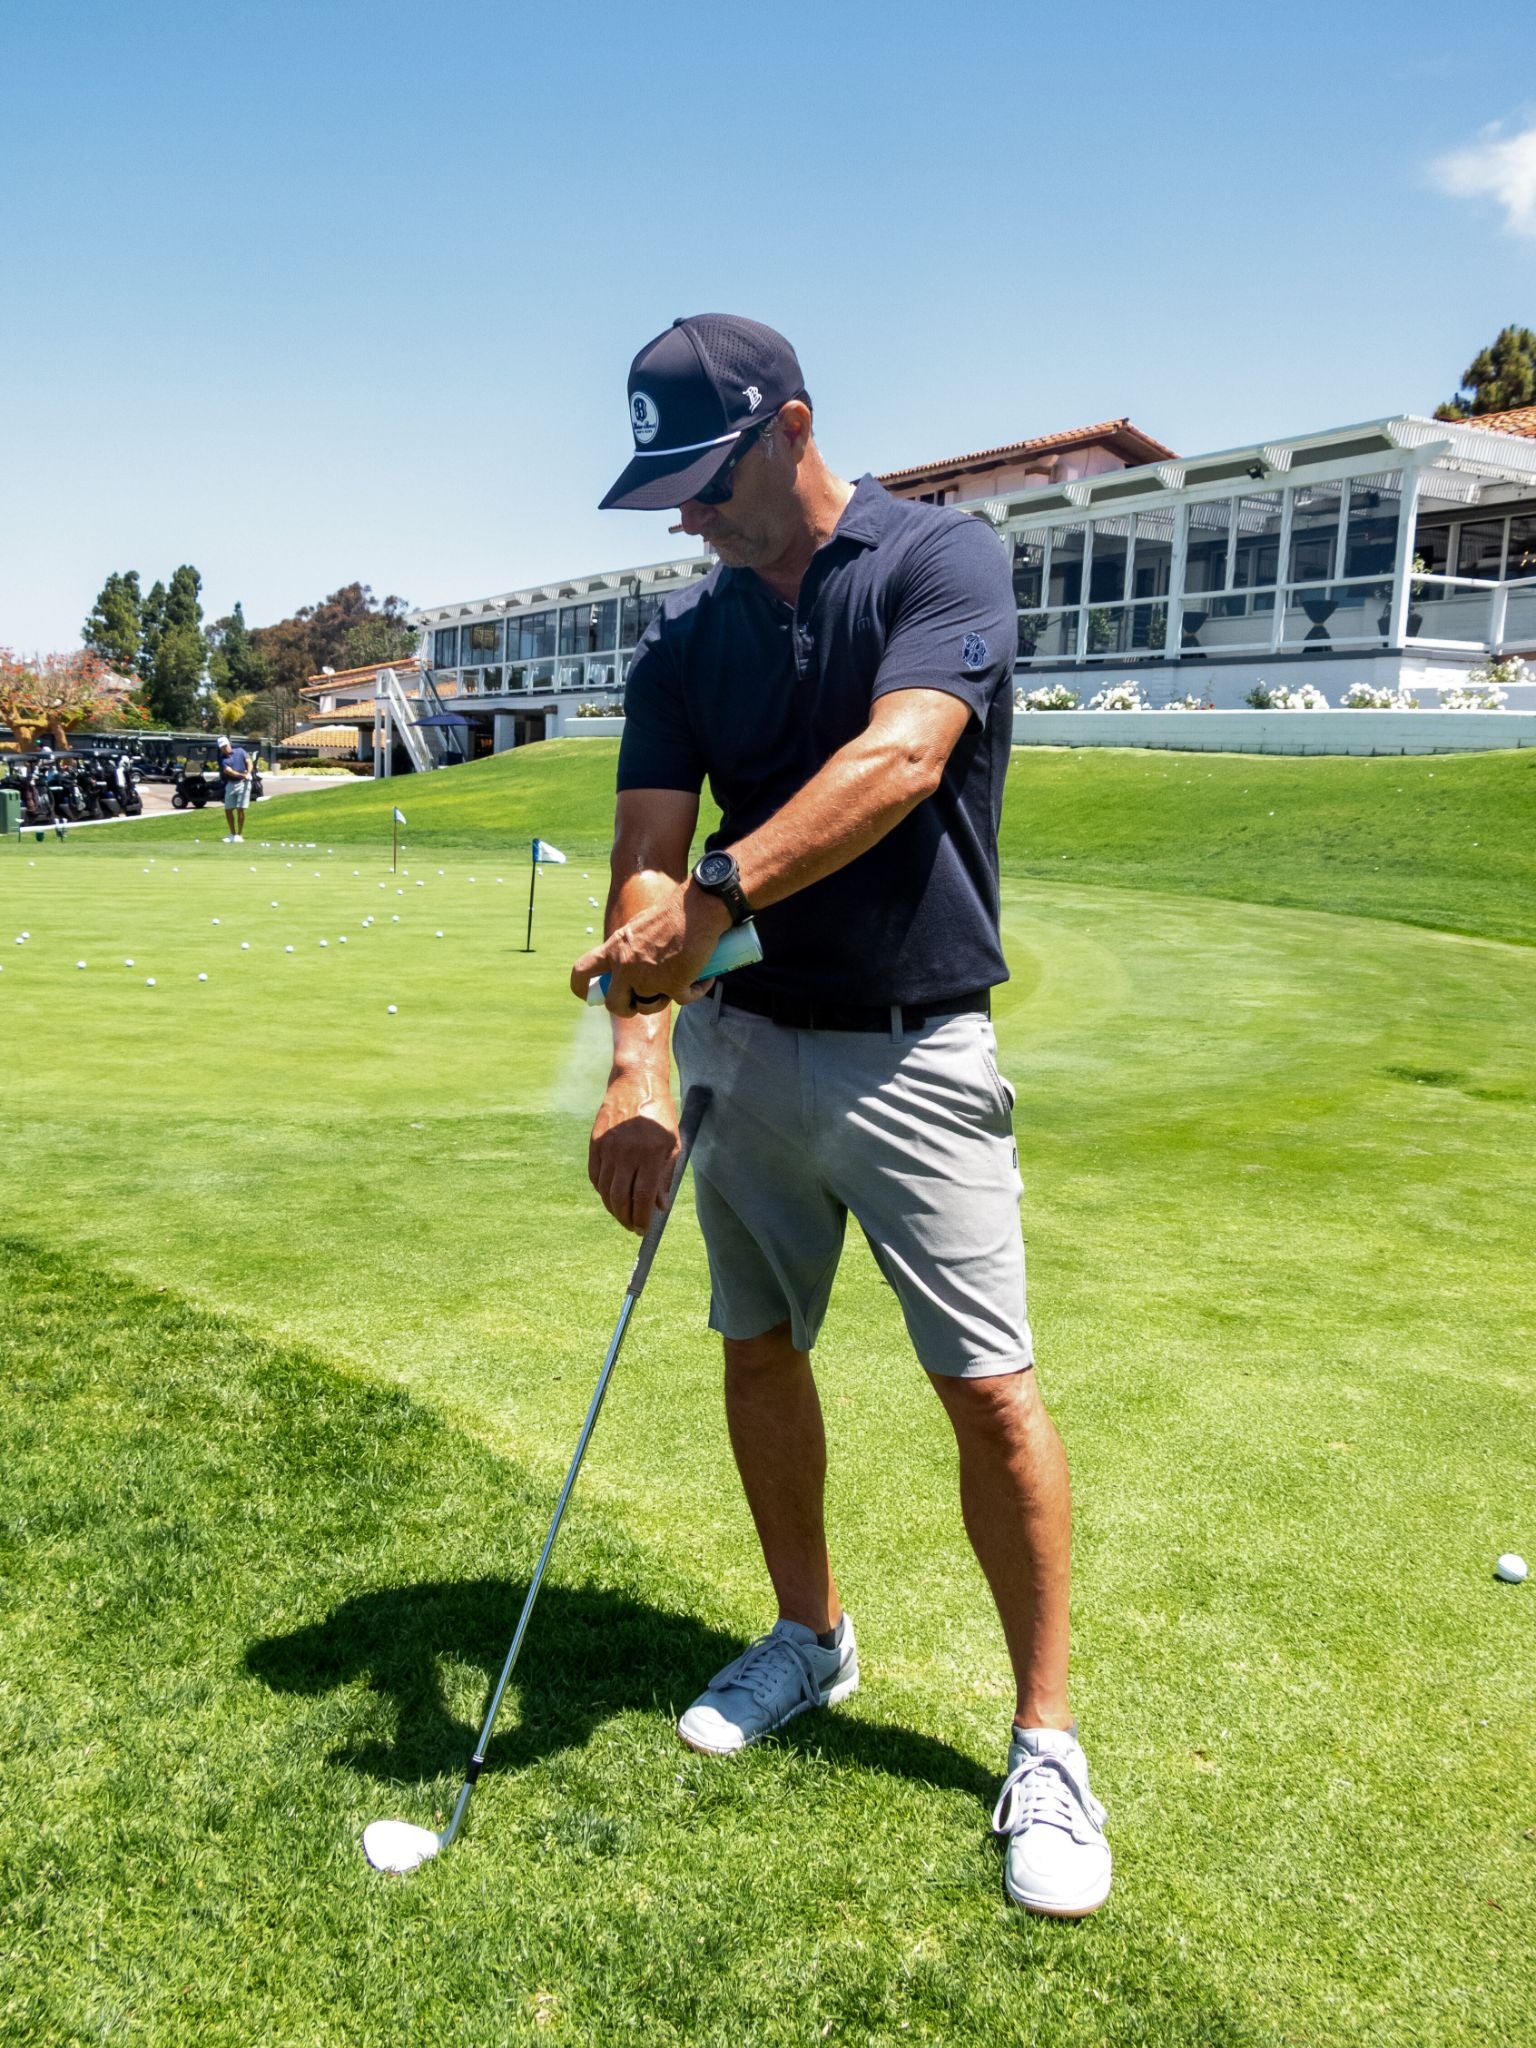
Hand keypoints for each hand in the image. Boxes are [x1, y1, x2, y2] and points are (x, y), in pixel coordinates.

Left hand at [570, 880, 729, 1013]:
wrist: (698, 908)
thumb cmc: (672, 912)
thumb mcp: (637, 927)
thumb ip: (628, 948)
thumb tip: (627, 965)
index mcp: (614, 948)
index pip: (582, 971)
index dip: (581, 988)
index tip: (589, 996)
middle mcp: (626, 966)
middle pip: (614, 1004)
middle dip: (626, 1009)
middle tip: (638, 1003)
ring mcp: (648, 979)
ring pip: (649, 1007)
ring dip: (663, 1001)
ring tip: (677, 983)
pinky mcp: (674, 986)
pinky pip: (682, 1000)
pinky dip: (695, 991)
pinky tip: (702, 980)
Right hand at [589, 1073, 678, 1232]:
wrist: (636, 1082)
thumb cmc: (660, 1115)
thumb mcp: (672, 1144)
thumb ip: (666, 1176)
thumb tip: (660, 1206)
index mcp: (650, 1153)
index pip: (642, 1196)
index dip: (641, 1218)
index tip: (643, 1229)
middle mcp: (627, 1151)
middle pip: (620, 1197)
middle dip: (626, 1218)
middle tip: (632, 1227)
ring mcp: (608, 1146)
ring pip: (605, 1190)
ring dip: (613, 1208)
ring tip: (622, 1216)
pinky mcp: (595, 1142)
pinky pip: (595, 1175)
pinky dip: (601, 1191)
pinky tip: (610, 1196)